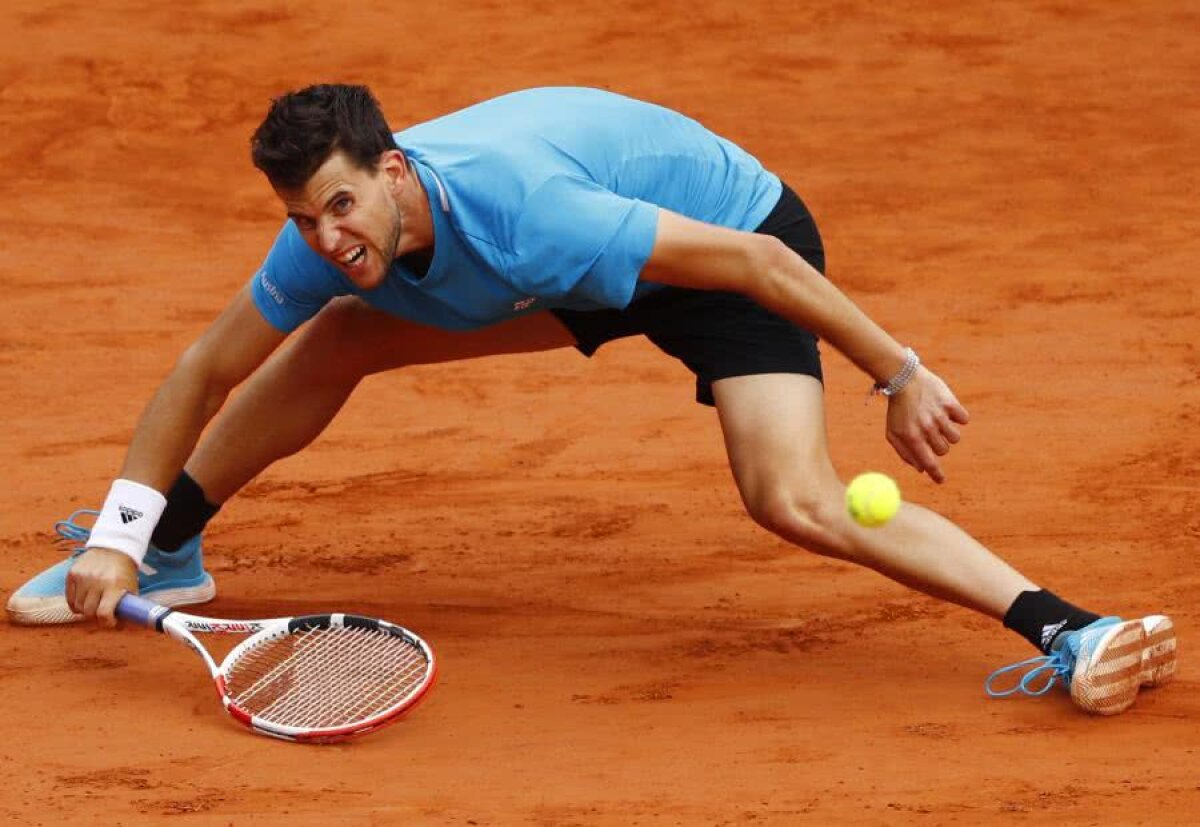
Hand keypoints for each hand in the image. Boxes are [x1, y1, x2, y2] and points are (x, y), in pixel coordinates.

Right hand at [66, 548, 137, 626]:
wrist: (114, 548)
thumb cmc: (124, 572)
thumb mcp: (131, 587)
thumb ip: (127, 606)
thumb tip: (120, 627)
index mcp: (114, 586)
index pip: (104, 613)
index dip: (106, 623)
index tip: (110, 622)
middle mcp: (96, 581)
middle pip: (89, 612)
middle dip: (95, 616)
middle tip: (101, 614)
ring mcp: (82, 577)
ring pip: (78, 606)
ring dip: (85, 610)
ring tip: (94, 604)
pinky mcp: (72, 573)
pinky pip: (70, 598)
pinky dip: (76, 603)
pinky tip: (84, 599)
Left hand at [884, 366, 969, 483]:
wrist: (904, 379)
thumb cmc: (898, 409)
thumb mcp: (893, 432)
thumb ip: (905, 452)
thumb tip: (921, 469)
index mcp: (912, 437)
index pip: (928, 462)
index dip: (936, 474)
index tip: (941, 480)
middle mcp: (926, 428)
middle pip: (943, 450)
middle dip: (939, 445)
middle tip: (932, 433)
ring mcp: (939, 415)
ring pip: (955, 437)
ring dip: (949, 433)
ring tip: (939, 422)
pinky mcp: (950, 403)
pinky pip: (964, 419)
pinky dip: (959, 417)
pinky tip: (948, 411)